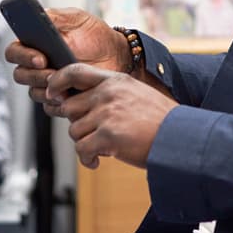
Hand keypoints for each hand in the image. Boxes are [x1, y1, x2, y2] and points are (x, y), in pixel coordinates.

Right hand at [6, 8, 128, 107]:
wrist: (116, 54)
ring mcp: (47, 83)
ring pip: (34, 92)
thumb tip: (36, 15)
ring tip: (65, 86)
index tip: (40, 58)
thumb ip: (54, 16)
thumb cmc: (94, 34)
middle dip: (35, 76)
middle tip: (53, 73)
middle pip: (20, 75)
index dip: (22, 56)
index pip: (14, 51)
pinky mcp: (60, 98)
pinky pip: (49, 107)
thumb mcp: (76, 18)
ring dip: (47, 90)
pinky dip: (58, 103)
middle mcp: (36, 65)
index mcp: (35, 44)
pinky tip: (71, 96)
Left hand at [46, 62, 177, 168]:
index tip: (52, 93)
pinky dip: (88, 159)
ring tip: (101, 149)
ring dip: (85, 143)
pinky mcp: (107, 136)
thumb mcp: (135, 94)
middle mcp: (108, 93)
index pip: (74, 71)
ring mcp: (106, 114)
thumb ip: (109, 94)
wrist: (179, 138)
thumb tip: (80, 104)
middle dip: (78, 124)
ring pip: (74, 131)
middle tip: (92, 133)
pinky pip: (82, 149)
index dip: (57, 82)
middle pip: (69, 108)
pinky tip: (98, 160)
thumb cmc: (160, 121)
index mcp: (114, 80)